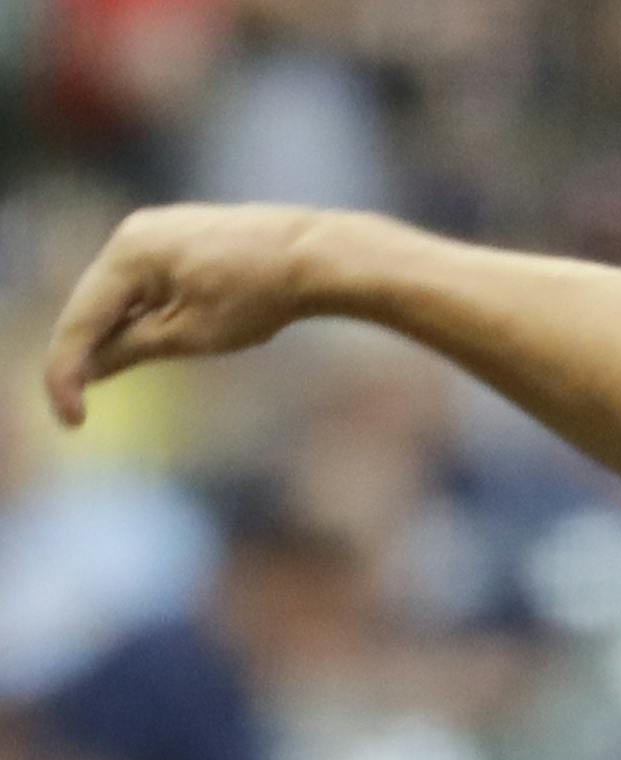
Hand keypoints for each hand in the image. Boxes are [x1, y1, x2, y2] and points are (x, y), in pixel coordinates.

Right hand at [45, 203, 323, 426]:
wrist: (308, 257)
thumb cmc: (255, 296)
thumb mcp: (188, 334)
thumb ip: (132, 348)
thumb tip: (89, 368)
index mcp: (128, 254)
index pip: (80, 319)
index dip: (66, 372)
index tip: (71, 419)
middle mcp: (131, 235)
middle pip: (89, 305)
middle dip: (78, 356)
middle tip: (73, 411)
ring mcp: (152, 233)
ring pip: (112, 296)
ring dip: (103, 338)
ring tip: (93, 387)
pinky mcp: (172, 241)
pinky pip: (137, 286)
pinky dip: (130, 319)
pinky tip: (130, 348)